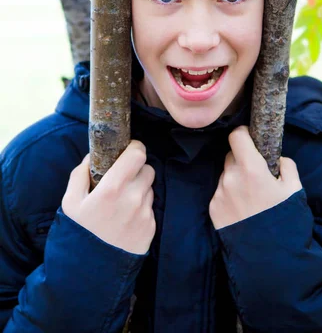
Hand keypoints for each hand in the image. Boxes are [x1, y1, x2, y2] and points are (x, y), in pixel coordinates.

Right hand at [62, 140, 155, 254]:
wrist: (90, 273)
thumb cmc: (78, 232)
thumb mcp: (70, 202)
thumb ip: (81, 174)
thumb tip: (93, 156)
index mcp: (112, 188)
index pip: (138, 154)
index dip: (134, 148)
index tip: (128, 151)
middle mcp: (133, 199)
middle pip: (148, 169)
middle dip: (136, 170)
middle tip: (123, 180)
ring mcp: (144, 214)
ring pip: (150, 188)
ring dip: (139, 190)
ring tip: (121, 204)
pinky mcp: (151, 227)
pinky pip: (151, 208)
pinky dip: (141, 208)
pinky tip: (126, 219)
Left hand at [209, 126, 301, 229]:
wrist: (271, 260)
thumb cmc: (286, 221)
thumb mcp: (295, 189)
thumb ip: (285, 166)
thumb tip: (276, 159)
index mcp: (251, 168)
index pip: (236, 136)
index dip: (243, 134)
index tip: (250, 138)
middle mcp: (231, 178)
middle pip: (231, 156)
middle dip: (242, 160)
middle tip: (256, 174)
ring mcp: (220, 194)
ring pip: (226, 175)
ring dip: (236, 179)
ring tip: (251, 198)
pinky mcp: (213, 209)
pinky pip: (221, 192)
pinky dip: (230, 195)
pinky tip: (243, 210)